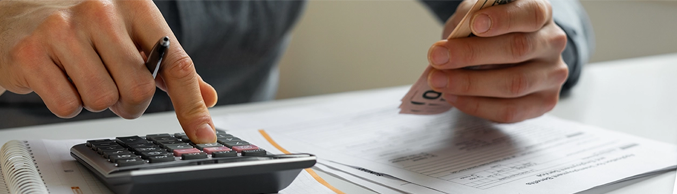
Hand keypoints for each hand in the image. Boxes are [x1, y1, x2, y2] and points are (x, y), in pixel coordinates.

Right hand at [0, 0, 217, 142]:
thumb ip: (169, 67)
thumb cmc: (84, 29)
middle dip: (129, 102)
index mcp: (135, 6)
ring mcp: (63, 29)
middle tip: (113, 86)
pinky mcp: (31, 53)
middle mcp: (100, 10)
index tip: (202, 133)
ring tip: (83, 76)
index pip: (176, 63)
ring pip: (103, 100)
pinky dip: (67, 103)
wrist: (19, 16)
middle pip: (139, 89)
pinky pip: (67, 106)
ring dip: (96, 101)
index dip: (191, 104)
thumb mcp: (132, 36)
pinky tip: (60, 78)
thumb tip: (208, 97)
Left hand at [426, 0, 567, 122]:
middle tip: (438, 57)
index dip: (504, 19)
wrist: (506, 55)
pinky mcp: (544, 102)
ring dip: (470, 84)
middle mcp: (552, 42)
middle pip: (518, 49)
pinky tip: (454, 96)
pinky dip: (477, 105)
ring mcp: (552, 74)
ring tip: (439, 80)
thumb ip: (467, 21)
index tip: (475, 24)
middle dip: (472, 54)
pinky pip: (510, 110)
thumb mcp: (477, 16)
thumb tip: (449, 45)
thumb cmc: (489, 32)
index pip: (531, 13)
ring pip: (514, 83)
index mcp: (540, 12)